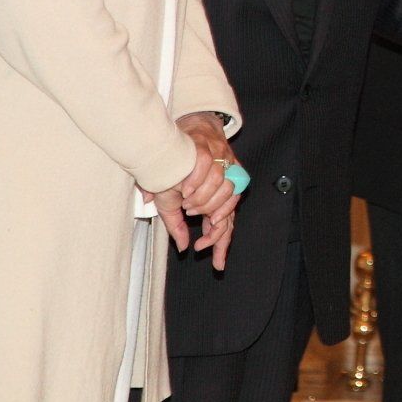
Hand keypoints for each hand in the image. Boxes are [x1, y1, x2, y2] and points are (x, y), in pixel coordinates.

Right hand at [145, 114, 242, 267]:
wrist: (174, 137)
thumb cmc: (173, 173)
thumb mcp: (170, 202)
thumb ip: (177, 224)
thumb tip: (181, 246)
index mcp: (216, 198)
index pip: (226, 225)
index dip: (222, 245)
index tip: (218, 264)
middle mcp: (224, 185)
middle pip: (230, 214)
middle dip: (216, 230)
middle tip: (201, 240)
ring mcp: (221, 167)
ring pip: (225, 193)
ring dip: (205, 205)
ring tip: (189, 208)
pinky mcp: (211, 151)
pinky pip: (212, 170)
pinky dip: (199, 182)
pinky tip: (187, 190)